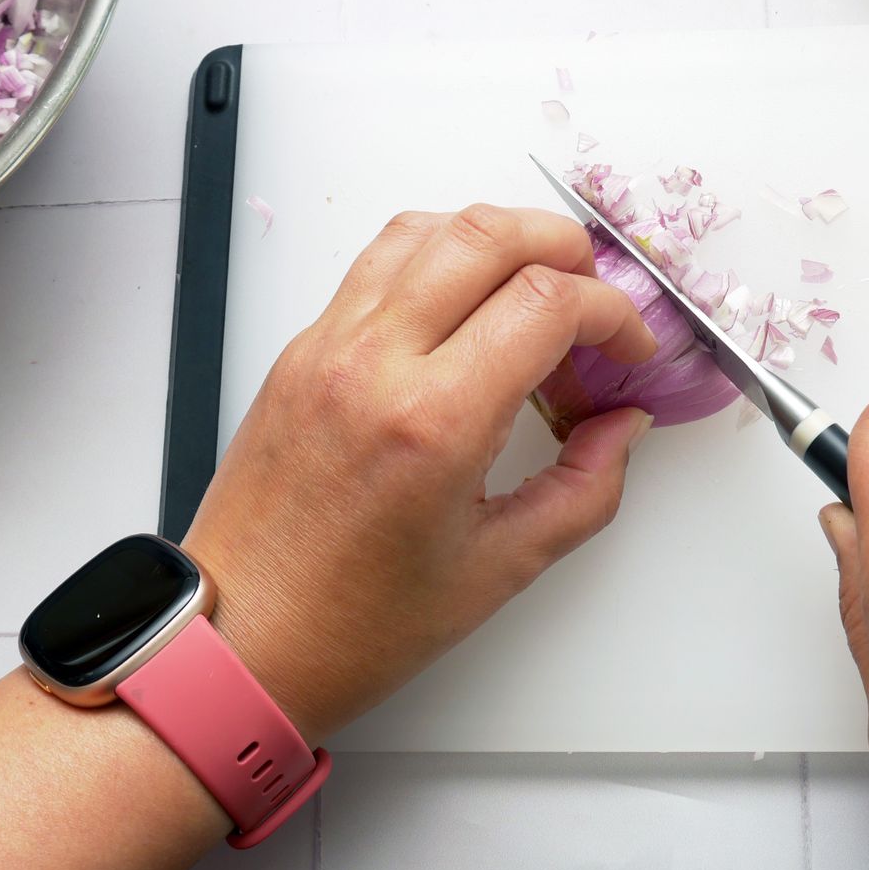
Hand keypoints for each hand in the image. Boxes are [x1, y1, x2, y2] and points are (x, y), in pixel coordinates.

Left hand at [182, 206, 655, 743]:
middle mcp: (375, 362)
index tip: (630, 348)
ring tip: (535, 289)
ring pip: (426, 228)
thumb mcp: (500, 568)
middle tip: (596, 298)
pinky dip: (438, 257)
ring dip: (498, 238)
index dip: (612, 313)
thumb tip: (624, 425)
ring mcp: (328, 346)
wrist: (238, 641)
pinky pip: (378, 264)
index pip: (547, 302)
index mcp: (434, 420)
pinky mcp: (300, 350)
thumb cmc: (358, 622)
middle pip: (488, 235)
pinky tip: (466, 307)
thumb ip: (584, 489)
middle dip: (564, 248)